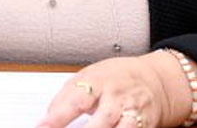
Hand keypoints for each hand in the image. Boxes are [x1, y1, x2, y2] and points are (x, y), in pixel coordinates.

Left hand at [37, 52, 185, 127]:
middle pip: (102, 119)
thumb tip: (47, 115)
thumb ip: (67, 95)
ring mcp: (132, 113)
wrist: (155, 80)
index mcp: (99, 81)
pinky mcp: (144, 125)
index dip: (57, 116)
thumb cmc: (117, 77)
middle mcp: (117, 98)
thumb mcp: (90, 75)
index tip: (42, 127)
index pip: (76, 99)